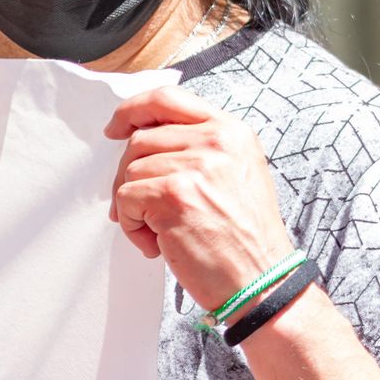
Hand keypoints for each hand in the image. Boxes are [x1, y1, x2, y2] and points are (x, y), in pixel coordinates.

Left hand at [106, 86, 294, 312]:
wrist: (262, 281)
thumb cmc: (245, 238)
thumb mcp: (237, 173)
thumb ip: (199, 147)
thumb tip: (144, 139)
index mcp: (231, 131)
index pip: (169, 98)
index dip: (134, 110)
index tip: (116, 127)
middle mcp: (215, 140)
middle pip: (141, 139)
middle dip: (128, 174)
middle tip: (138, 208)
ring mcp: (194, 166)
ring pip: (130, 171)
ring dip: (134, 208)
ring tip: (160, 233)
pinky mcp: (174, 195)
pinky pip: (126, 199)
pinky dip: (132, 226)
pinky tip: (157, 244)